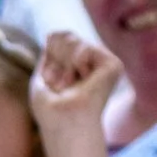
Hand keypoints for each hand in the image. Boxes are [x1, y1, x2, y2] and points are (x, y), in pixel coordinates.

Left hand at [28, 29, 123, 156]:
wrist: (63, 123)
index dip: (50, 58)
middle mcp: (92, 64)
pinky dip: (75, 63)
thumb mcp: (42, 77)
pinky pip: (85, 47)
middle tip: (61, 86)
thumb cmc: (50, 111)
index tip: (53, 84)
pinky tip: (81, 80)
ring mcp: (103, 64)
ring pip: (74, 40)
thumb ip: (50, 53)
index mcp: (77, 68)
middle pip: (66, 37)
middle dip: (56, 59)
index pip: (59, 40)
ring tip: (70, 85)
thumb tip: (53, 33)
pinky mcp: (114, 65)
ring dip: (63, 64)